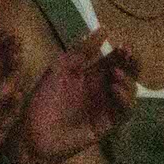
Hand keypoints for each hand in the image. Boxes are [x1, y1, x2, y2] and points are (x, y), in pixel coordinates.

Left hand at [11, 29, 137, 163]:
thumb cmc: (42, 100)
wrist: (32, 133)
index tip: (123, 44)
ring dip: (128, 80)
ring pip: (130, 91)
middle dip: (132, 64)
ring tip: (115, 73)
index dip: (122, 52)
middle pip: (128, 74)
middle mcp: (102, 89)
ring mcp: (106, 106)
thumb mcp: (58, 70)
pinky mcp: (108, 123)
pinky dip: (124, 98)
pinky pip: (124, 111)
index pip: (114, 60)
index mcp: (90, 74)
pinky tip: (115, 88)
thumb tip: (103, 30)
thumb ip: (80, 51)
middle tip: (128, 55)